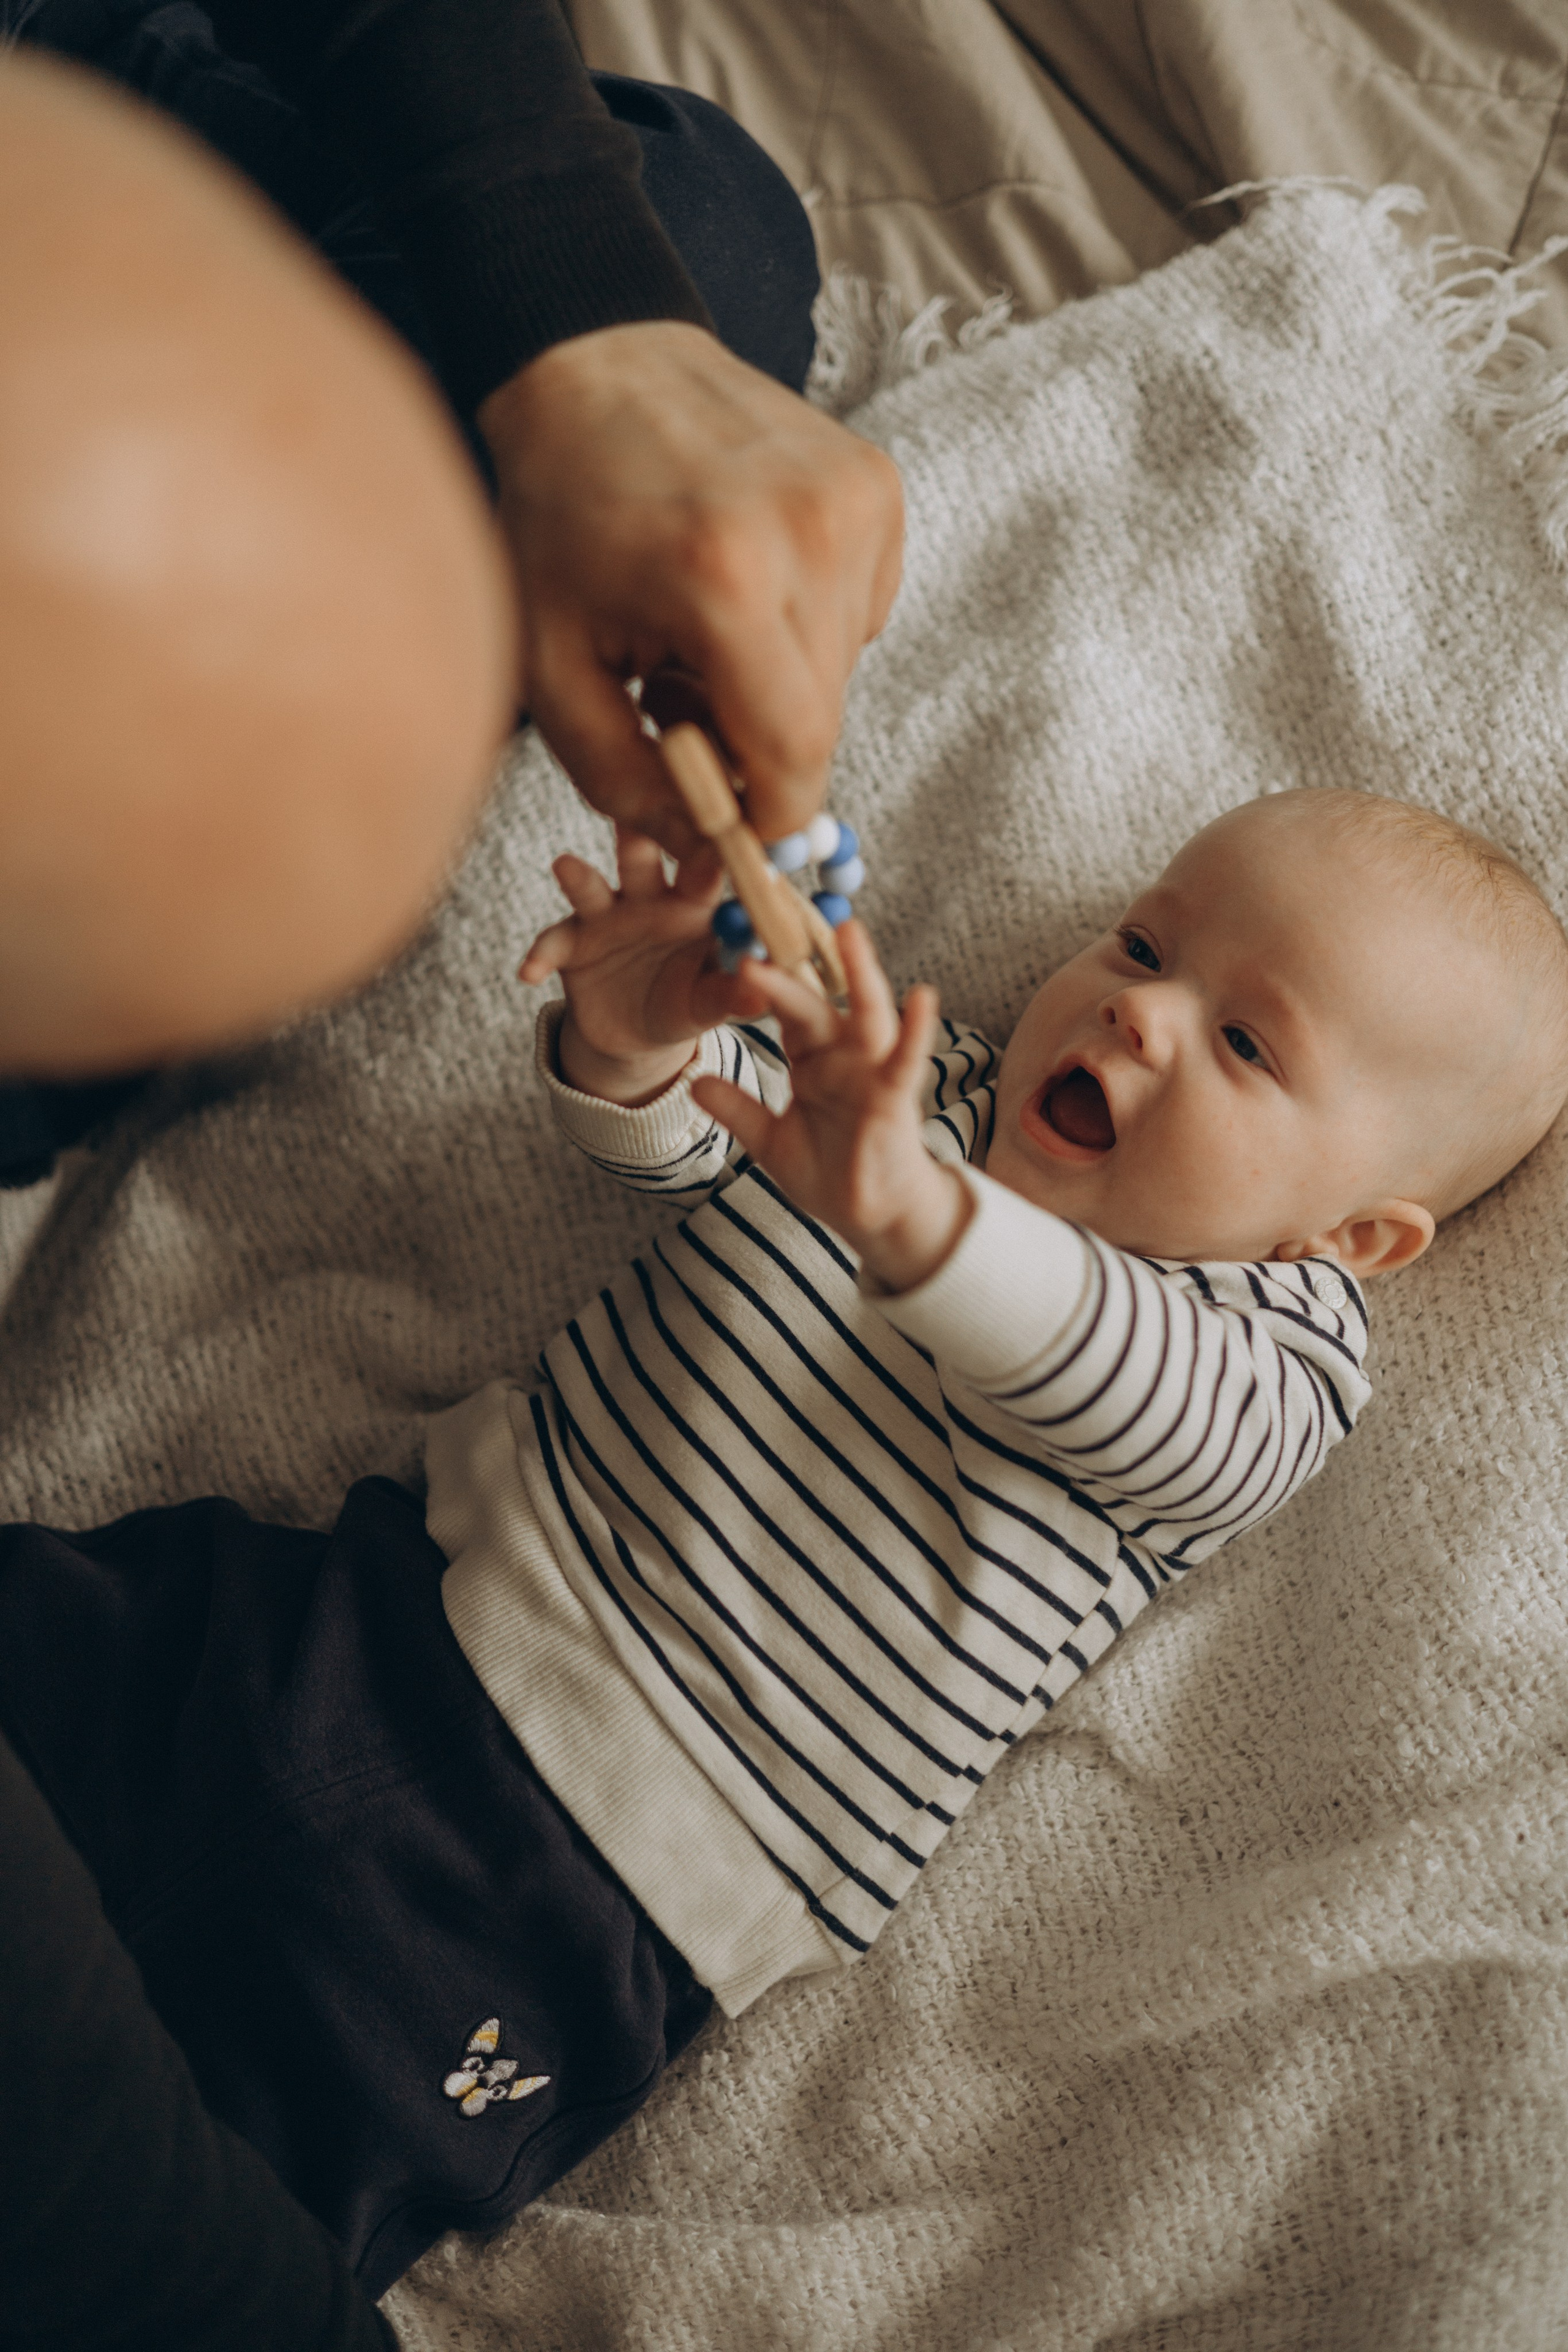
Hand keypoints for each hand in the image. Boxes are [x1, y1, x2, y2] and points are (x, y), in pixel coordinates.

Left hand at [480, 321, 903, 854]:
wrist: (595, 364)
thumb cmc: (559, 515)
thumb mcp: (552, 663)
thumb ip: (621, 776)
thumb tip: (702, 846)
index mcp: (722, 577)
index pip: (794, 749)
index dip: (770, 812)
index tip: (738, 830)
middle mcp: (809, 531)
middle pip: (822, 717)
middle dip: (760, 746)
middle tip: (683, 709)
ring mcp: (853, 500)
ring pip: (842, 668)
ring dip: (778, 681)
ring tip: (703, 633)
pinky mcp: (875, 483)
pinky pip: (858, 611)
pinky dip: (804, 625)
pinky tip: (744, 581)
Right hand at [519, 826, 768, 1104]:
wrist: (637, 1035)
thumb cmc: (687, 1004)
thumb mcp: (710, 1004)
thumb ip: (733, 993)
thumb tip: (764, 988)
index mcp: (694, 903)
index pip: (705, 869)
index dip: (710, 854)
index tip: (718, 840)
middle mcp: (648, 897)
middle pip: (642, 857)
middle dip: (637, 835)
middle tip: (635, 813)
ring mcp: (605, 915)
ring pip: (591, 887)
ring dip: (579, 876)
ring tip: (565, 865)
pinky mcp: (570, 942)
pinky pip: (553, 942)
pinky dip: (541, 954)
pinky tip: (530, 972)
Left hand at [691, 922, 971, 1292]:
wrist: (871, 1217)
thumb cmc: (829, 1173)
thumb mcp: (769, 1142)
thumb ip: (737, 1111)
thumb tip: (694, 1083)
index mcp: (811, 1060)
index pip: (785, 1009)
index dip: (763, 977)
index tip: (735, 939)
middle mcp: (843, 1056)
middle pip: (818, 999)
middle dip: (800, 960)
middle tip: (776, 913)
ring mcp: (871, 1073)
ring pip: (866, 1014)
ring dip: (861, 972)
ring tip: (849, 930)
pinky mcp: (895, 1098)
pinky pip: (907, 1060)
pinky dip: (916, 1029)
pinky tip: (923, 997)